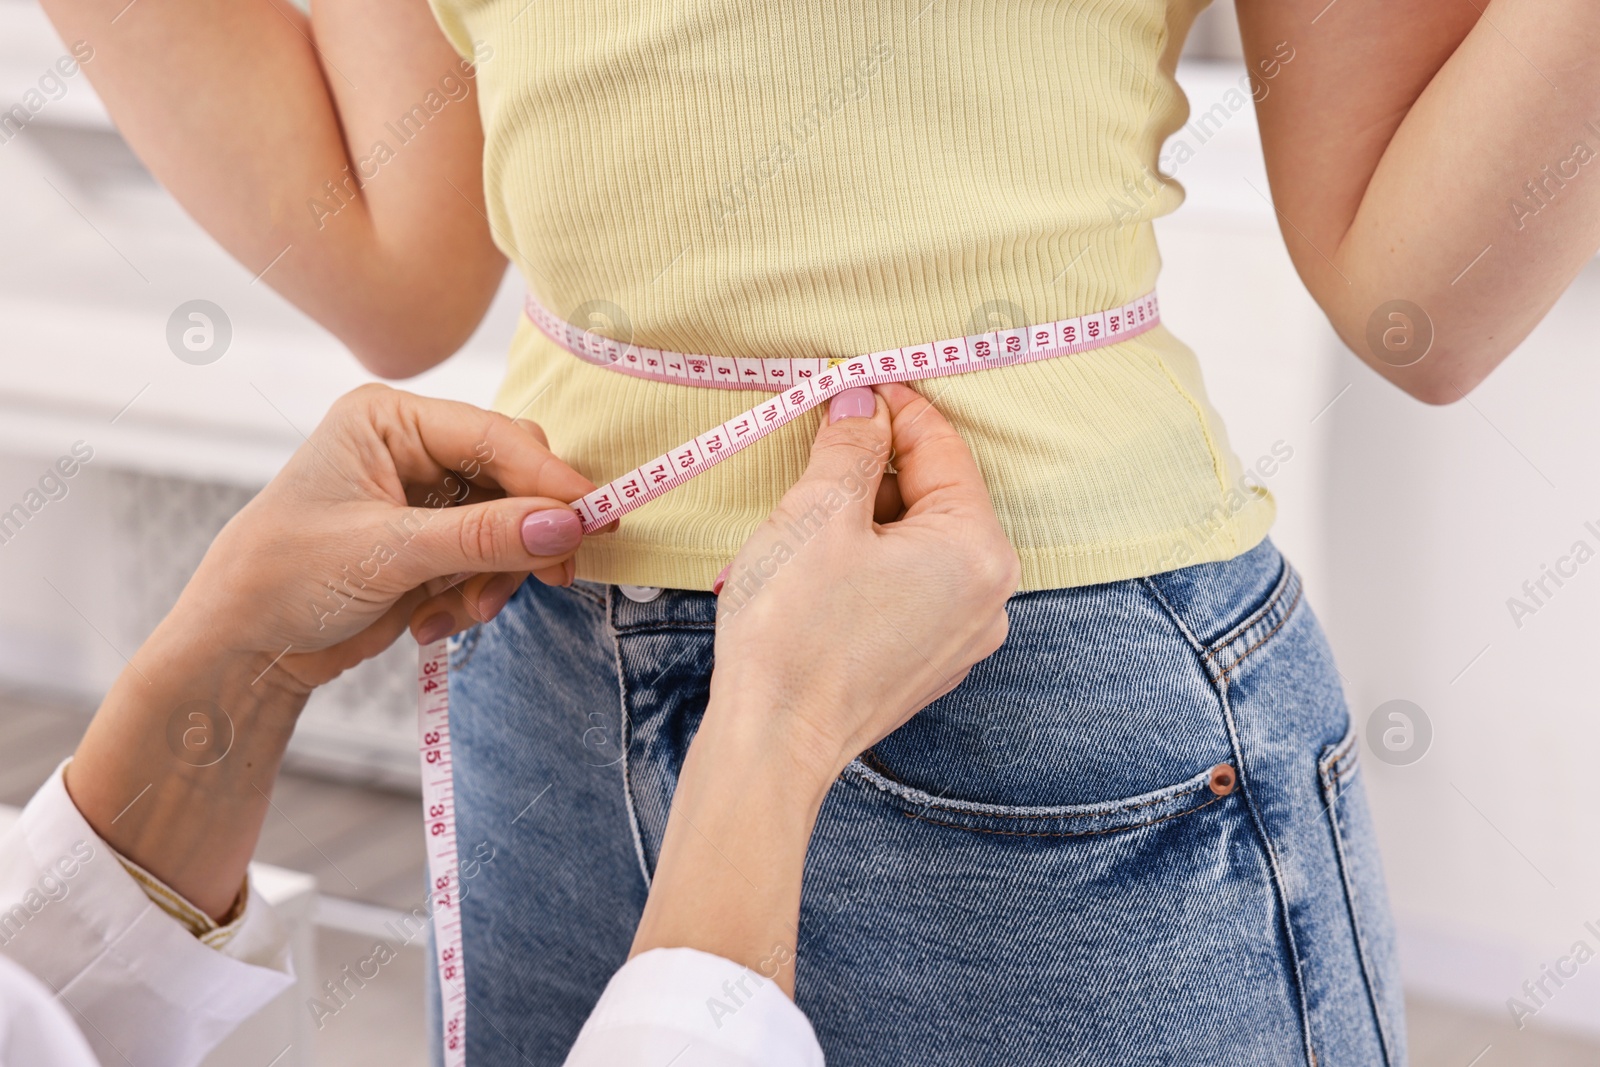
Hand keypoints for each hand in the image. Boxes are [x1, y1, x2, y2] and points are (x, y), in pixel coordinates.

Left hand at [169, 384, 603, 693]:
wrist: (243, 649)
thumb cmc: (283, 579)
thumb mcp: (385, 554)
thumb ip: (481, 537)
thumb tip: (568, 525)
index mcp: (389, 419)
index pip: (495, 437)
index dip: (550, 480)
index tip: (597, 520)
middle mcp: (413, 448)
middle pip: (515, 477)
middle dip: (525, 535)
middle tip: (553, 577)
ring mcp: (426, 497)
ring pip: (512, 525)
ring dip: (497, 576)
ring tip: (460, 613)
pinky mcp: (434, 543)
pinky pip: (493, 560)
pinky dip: (477, 594)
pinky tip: (435, 620)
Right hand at [631, 383, 1017, 989]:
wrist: (771, 748)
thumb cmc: (794, 632)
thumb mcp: (817, 515)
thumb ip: (850, 447)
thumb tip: (864, 402)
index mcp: (978, 549)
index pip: (940, 449)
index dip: (891, 407)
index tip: (850, 382)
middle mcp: (989, 595)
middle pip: (932, 496)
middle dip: (871, 467)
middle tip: (814, 446)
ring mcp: (962, 635)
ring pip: (916, 542)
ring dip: (861, 515)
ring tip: (799, 516)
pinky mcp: (928, 662)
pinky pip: (906, 586)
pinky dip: (864, 562)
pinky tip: (810, 566)